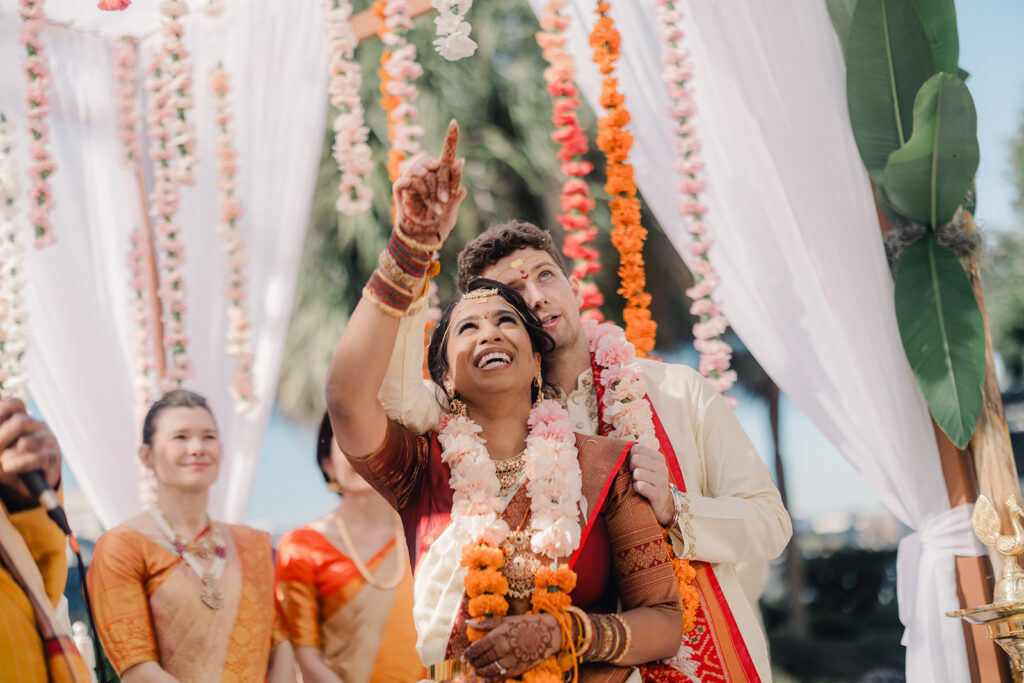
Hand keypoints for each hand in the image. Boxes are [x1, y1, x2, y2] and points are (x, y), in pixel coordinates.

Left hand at [0, 398, 61, 508]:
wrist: (27, 485)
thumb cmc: (8, 462)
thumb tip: (2, 450)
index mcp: (22, 419)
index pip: (15, 404)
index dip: (2, 410)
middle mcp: (37, 427)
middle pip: (20, 421)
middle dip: (1, 437)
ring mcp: (48, 441)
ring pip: (27, 442)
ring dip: (9, 454)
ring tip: (2, 462)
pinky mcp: (54, 458)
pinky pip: (37, 459)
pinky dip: (21, 463)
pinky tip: (8, 467)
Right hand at [393, 119, 466, 245]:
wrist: (423, 237)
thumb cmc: (439, 222)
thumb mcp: (452, 204)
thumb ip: (455, 183)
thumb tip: (461, 160)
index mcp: (442, 175)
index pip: (446, 152)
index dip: (451, 138)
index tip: (454, 122)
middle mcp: (426, 172)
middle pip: (436, 164)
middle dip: (443, 185)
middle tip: (444, 202)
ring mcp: (412, 177)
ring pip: (424, 171)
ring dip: (432, 192)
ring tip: (435, 207)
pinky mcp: (400, 185)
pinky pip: (411, 179)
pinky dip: (421, 192)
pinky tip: (425, 204)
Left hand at [463, 614, 559, 680]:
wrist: (549, 632)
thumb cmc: (526, 623)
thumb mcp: (505, 620)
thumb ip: (485, 624)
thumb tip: (467, 622)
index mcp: (498, 634)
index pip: (478, 647)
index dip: (469, 654)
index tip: (462, 658)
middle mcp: (503, 647)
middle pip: (483, 659)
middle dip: (474, 664)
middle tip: (468, 666)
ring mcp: (512, 659)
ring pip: (491, 669)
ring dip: (481, 672)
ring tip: (475, 673)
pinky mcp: (519, 668)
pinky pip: (502, 676)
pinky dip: (492, 679)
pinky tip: (485, 680)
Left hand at [629, 444, 673, 525]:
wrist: (662, 504)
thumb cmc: (648, 481)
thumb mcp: (646, 466)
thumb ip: (636, 456)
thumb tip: (618, 447)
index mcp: (659, 457)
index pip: (637, 448)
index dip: (630, 456)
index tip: (633, 465)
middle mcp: (662, 467)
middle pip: (635, 459)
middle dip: (630, 468)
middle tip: (634, 476)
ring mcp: (662, 481)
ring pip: (637, 473)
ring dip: (633, 480)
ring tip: (638, 483)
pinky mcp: (658, 494)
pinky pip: (640, 486)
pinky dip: (636, 489)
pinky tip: (640, 491)